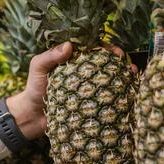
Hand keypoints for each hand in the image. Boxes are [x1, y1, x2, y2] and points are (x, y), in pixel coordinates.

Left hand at [6, 42, 137, 139]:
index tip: (112, 49)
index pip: (92, 49)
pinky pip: (107, 97)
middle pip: (105, 63)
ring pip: (110, 79)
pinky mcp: (91, 105)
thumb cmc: (34, 88)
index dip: (104, 47)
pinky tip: (130, 90)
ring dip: (123, 75)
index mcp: (73, 61)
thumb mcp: (38, 68)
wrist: (31, 117)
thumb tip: (69, 46)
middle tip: (123, 60)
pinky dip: (120, 93)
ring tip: (132, 72)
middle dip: (117, 60)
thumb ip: (50, 56)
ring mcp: (89, 89)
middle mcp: (84, 74)